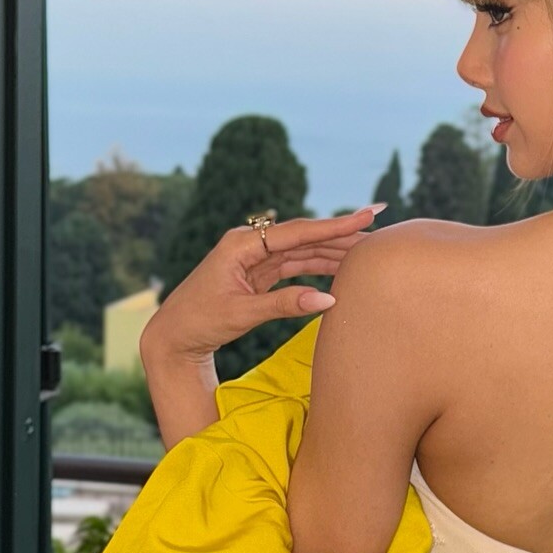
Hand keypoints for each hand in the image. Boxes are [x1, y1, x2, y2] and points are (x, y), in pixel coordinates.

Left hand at [141, 203, 386, 364]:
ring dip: (332, 251)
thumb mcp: (242, 314)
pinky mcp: (257, 274)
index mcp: (241, 244)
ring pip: (302, 251)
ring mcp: (254, 258)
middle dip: (341, 234)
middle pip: (304, 237)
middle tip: (379, 228)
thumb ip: (285, 305)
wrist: (173, 337)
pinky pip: (294, 266)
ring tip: (367, 250)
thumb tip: (329, 300)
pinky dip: (317, 268)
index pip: (298, 232)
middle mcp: (249, 244)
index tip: (368, 215)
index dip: (335, 225)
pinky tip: (340, 268)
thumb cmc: (199, 322)